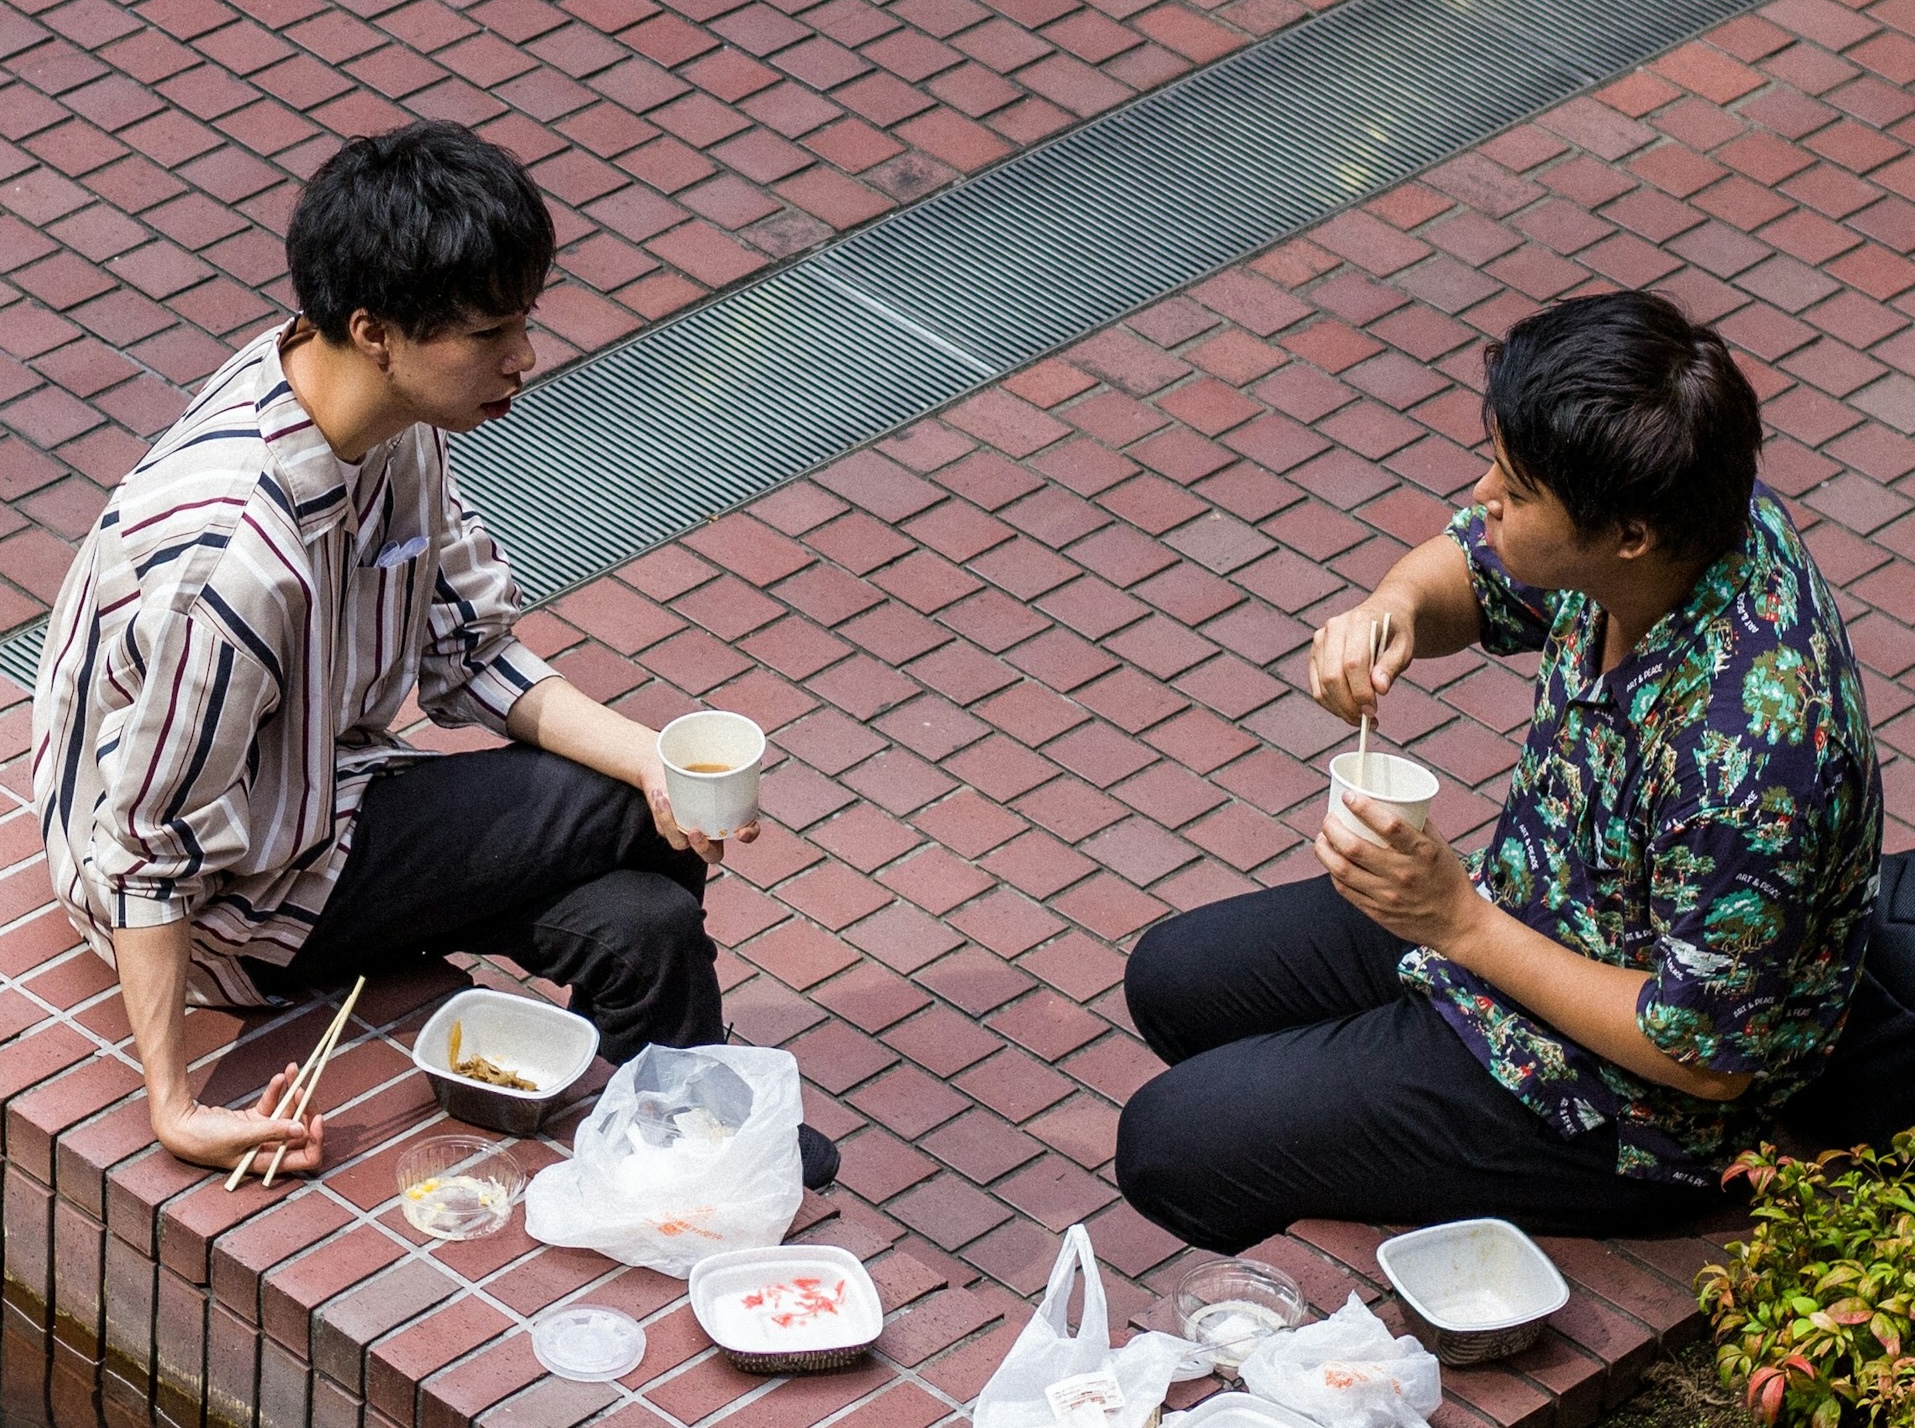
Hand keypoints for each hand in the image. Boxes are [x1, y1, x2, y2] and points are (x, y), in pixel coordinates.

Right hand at [155, 1063, 324, 1173]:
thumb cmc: (204, 1138)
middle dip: (305, 1107)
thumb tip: (302, 1130)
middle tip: (305, 1085)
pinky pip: (272, 1105)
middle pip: (300, 1131)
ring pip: (287, 1114)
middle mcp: (268, 1150)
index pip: (306, 1158)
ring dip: (292, 1092)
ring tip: (293, 1070)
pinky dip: (277, 1092)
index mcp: (268, 1162)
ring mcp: (262, 1135)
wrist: (178, 1125)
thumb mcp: (239, 1134)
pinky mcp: (253, 1121)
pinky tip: (279, 1078)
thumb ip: (271, 1132)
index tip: (317, 1118)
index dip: (317, 1141)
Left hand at [632, 740, 759, 865]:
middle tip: (696, 832)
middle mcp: (709, 830)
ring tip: (664, 799)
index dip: (748, 835)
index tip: (742, 831)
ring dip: (671, 823)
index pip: (746, 833)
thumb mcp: (713, 759)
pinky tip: (659, 795)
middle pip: (712, 854)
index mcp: (729, 817)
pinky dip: (661, 812)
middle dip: (704, 848)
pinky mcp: (667, 828)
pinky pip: (665, 829)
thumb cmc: (692, 762)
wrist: (662, 762)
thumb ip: (734, 760)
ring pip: (681, 843)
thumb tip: (754, 754)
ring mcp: (687, 832)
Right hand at [1310, 603, 1412, 726]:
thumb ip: (1391, 666)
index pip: (1352, 663)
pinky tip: (1349, 710)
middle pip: (1332, 677)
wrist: (1384, 613)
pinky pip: (1317, 688)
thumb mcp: (1404, 647)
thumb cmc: (1396, 633)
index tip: (1373, 711)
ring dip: (1340, 709)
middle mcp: (1333, 629)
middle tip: (1367, 720)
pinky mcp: (1314, 655)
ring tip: (1361, 719)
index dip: (1361, 691)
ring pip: (1321, 686)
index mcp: (1358, 622)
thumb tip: (1379, 689)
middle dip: (1349, 705)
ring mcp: (1320, 642)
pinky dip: (1332, 705)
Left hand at [1314, 798, 1480, 952]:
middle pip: (1354, 847)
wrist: (1457, 924)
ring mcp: (1388, 896)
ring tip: (1322, 839)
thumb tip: (1392, 799)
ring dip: (1324, 850)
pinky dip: (1333, 872)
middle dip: (1332, 828)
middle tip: (1329, 819)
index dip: (1363, 807)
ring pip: (1342, 870)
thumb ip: (1417, 823)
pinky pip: (1345, 890)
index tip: (1349, 796)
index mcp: (1423, 852)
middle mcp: (1403, 874)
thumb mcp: (1441, 846)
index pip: (1389, 825)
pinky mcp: (1378, 912)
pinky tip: (1332, 862)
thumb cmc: (1448, 879)